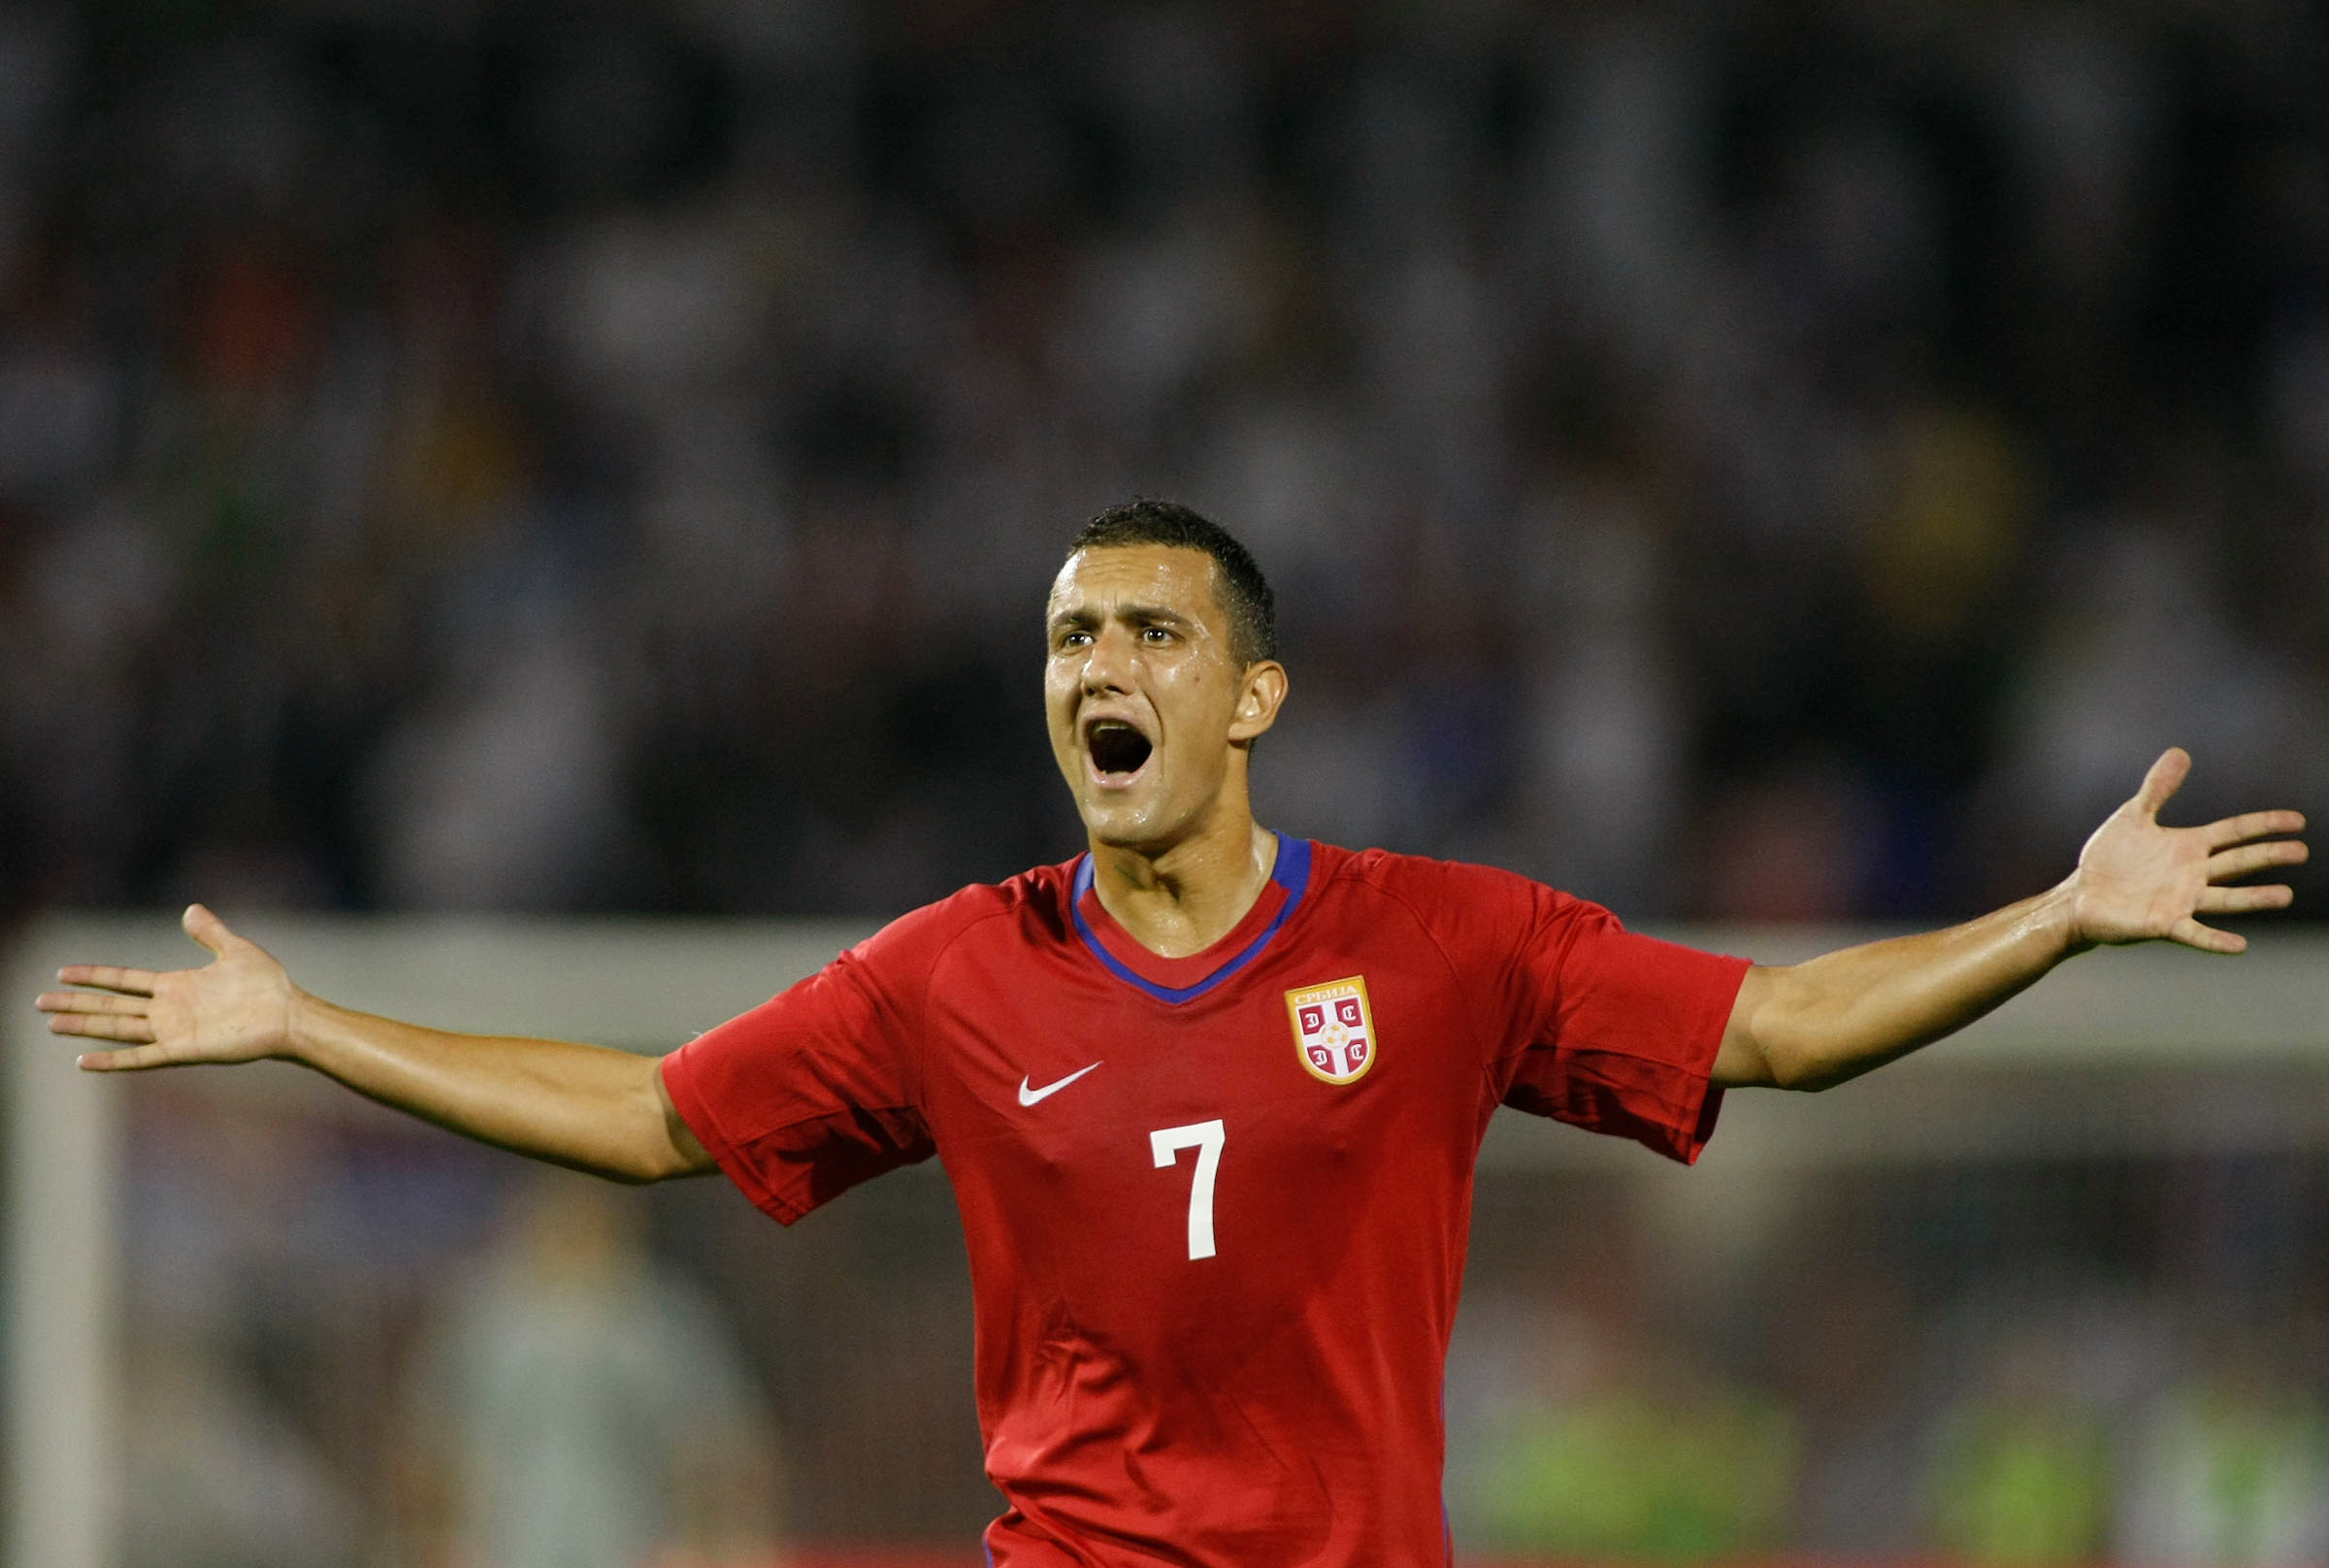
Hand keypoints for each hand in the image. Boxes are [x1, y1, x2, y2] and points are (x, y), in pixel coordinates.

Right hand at [37, 904, 298, 1069]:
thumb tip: (190, 910)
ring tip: (51, 1024)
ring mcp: (172, 1030)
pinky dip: (112, 1060)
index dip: (94, 976)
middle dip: (76, 1003)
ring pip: (117, 1027)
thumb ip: (209, 933)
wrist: (287, 1012)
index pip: (124, 979)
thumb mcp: (235, 950)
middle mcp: (167, 1008)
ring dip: (84, 1026)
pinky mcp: (183, 1049)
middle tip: (39, 1002)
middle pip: (111, 1004)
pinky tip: (84, 1061)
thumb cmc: (266, 984)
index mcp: (175, 985)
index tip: (63, 972)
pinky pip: (141, 1057)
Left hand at [2066, 748, 2307, 953]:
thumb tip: (2180, 752)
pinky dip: (2215, 940)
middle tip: (2301, 851)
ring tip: (2284, 896)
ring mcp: (2182, 900)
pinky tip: (2239, 945)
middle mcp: (2193, 874)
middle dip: (2268, 855)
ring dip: (2254, 898)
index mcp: (2189, 846)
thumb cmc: (2110, 858)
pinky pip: (2195, 933)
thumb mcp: (2133, 816)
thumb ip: (2158, 788)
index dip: (2264, 825)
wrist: (2081, 895)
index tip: (2298, 820)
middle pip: (2238, 862)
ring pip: (2225, 898)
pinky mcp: (2164, 923)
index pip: (2234, 831)